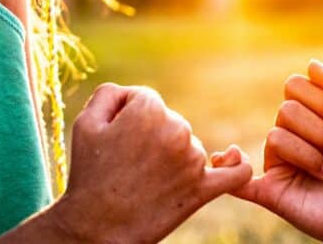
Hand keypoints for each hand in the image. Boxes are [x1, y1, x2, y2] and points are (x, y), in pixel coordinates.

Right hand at [47, 84, 251, 242]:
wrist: (97, 227)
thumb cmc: (89, 174)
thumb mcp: (86, 123)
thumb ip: (110, 94)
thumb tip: (131, 94)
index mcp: (150, 110)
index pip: (145, 100)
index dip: (126, 117)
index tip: (114, 139)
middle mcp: (177, 130)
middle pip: (168, 121)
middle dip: (149, 136)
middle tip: (126, 163)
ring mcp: (193, 160)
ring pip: (187, 145)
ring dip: (170, 157)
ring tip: (143, 180)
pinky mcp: (203, 189)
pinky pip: (234, 173)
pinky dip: (236, 165)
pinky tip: (232, 158)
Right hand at [233, 61, 322, 243]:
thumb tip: (310, 63)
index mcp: (307, 117)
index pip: (293, 86)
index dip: (319, 100)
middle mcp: (289, 137)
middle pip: (286, 111)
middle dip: (319, 130)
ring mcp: (278, 164)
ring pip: (275, 137)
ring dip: (310, 154)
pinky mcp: (271, 193)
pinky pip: (240, 182)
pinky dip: (230, 170)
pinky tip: (231, 159)